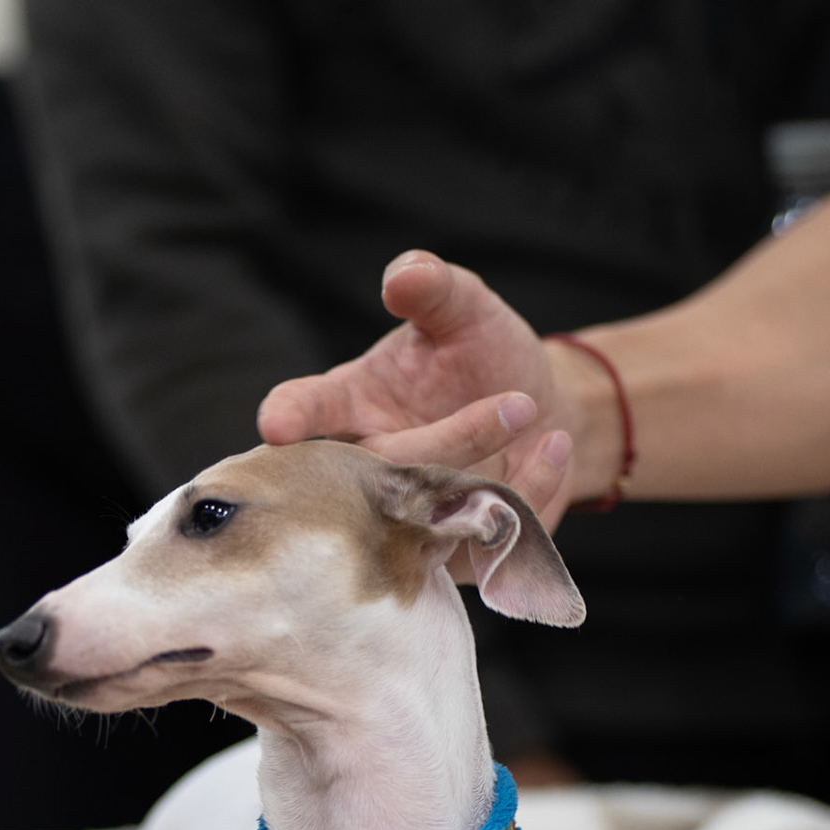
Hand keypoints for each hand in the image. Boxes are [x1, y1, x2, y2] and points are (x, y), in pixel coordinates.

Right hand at [256, 251, 584, 525]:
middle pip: (379, 471)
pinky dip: (530, 490)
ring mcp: (406, 517)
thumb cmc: (483, 356)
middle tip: (518, 403)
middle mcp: (368, 465)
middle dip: (454, 439)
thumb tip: (405, 275)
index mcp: (352, 404)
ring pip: (431, 514)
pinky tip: (552, 446)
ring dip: (492, 469)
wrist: (545, 413)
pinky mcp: (452, 554)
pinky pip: (482, 537)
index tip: (277, 424)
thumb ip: (435, 288)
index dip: (291, 415)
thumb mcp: (466, 311)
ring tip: (534, 413)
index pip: (306, 409)